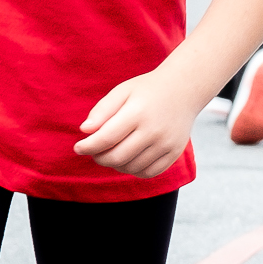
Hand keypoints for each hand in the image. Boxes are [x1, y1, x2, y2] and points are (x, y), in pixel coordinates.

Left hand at [75, 70, 206, 178]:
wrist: (184, 90)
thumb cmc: (147, 90)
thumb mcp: (122, 91)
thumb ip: (102, 110)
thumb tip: (85, 131)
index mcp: (137, 112)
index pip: (106, 138)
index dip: (88, 146)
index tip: (78, 147)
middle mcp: (154, 131)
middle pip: (117, 157)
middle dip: (99, 158)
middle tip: (94, 151)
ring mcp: (166, 144)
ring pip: (131, 167)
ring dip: (115, 165)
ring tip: (111, 153)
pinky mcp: (174, 153)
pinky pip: (148, 173)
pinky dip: (133, 170)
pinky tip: (128, 159)